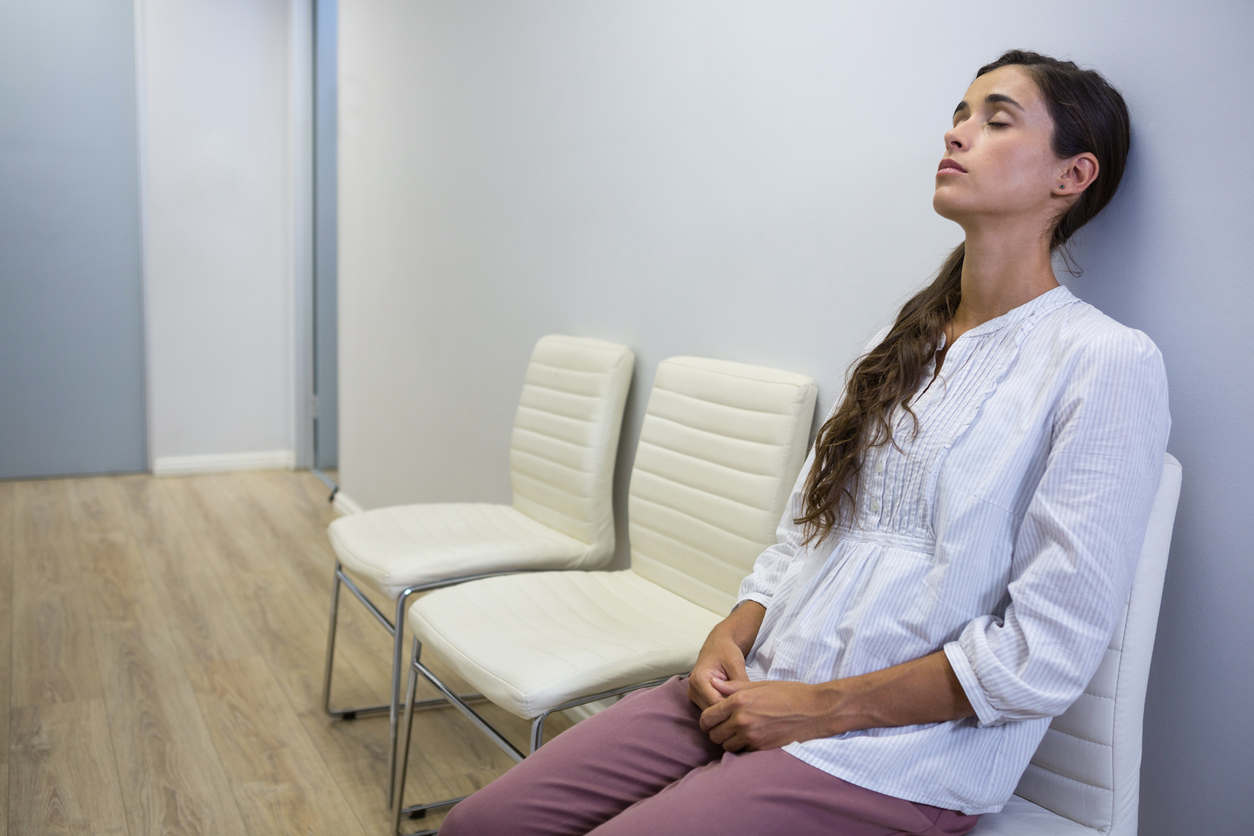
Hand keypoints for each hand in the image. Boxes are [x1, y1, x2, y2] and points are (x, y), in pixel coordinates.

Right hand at [686, 601, 765, 710]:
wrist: (717, 644)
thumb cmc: (726, 651)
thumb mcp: (735, 664)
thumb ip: (739, 683)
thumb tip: (747, 703)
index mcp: (699, 680)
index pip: (715, 704)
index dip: (732, 709)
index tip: (748, 709)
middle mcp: (692, 689)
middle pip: (712, 711)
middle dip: (729, 712)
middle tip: (747, 710)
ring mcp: (694, 695)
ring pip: (712, 713)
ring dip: (726, 711)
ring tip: (742, 707)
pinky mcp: (698, 698)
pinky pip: (711, 708)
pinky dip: (723, 708)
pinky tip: (735, 705)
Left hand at [698, 679, 836, 751]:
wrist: (814, 710)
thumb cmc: (789, 693)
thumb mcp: (760, 684)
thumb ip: (733, 687)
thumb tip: (714, 684)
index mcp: (739, 701)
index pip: (708, 717)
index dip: (706, 720)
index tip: (711, 720)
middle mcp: (742, 720)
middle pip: (714, 735)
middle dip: (716, 731)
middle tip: (724, 726)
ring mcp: (752, 736)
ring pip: (726, 746)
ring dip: (729, 741)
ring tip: (738, 732)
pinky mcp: (762, 748)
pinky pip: (742, 751)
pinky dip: (742, 747)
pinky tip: (751, 737)